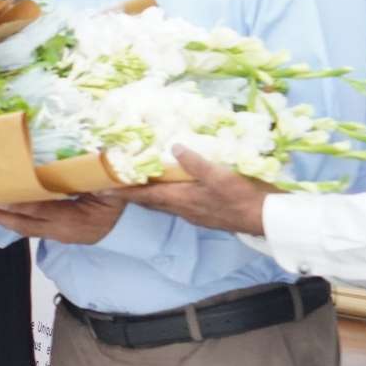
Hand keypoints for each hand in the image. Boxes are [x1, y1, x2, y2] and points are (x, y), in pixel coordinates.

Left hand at [0, 193, 126, 244]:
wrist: (125, 226)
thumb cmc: (118, 203)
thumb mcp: (116, 191)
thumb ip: (109, 182)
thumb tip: (104, 167)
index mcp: (78, 219)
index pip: (43, 210)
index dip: (21, 205)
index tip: (0, 198)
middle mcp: (63, 230)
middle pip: (25, 224)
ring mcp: (57, 235)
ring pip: (23, 228)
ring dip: (0, 219)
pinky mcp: (53, 234)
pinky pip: (28, 228)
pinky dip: (10, 220)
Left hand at [111, 145, 273, 235]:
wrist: (265, 219)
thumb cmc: (242, 197)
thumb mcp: (219, 175)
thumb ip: (195, 162)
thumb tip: (173, 147)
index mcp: (180, 199)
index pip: (143, 194)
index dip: (122, 190)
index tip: (100, 187)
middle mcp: (182, 209)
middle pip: (148, 201)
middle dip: (130, 193)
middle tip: (113, 185)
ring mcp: (193, 213)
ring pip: (162, 204)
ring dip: (148, 195)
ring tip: (136, 185)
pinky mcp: (204, 214)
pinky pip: (176, 205)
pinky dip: (165, 197)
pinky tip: (172, 191)